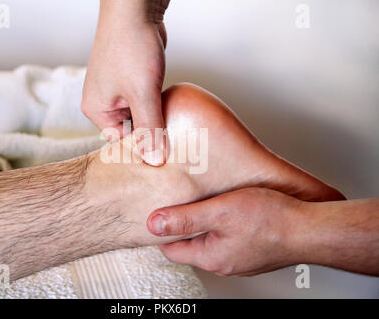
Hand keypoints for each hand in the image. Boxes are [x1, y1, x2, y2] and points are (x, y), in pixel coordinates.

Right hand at [82, 0, 169, 165]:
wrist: (135, 8)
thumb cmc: (130, 47)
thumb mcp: (142, 93)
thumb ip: (149, 129)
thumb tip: (155, 161)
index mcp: (97, 110)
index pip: (121, 142)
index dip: (144, 149)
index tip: (166, 158)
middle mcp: (104, 103)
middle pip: (132, 131)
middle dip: (153, 134)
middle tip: (176, 144)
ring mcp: (118, 91)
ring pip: (142, 116)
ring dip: (158, 119)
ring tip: (178, 128)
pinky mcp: (132, 81)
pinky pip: (146, 102)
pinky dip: (159, 106)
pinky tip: (174, 109)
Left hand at [147, 188, 302, 275]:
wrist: (310, 228)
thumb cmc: (270, 220)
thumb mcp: (219, 211)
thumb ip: (185, 218)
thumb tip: (154, 224)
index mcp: (210, 257)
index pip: (171, 249)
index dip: (163, 230)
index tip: (161, 211)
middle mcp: (224, 263)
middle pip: (191, 245)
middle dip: (184, 225)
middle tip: (183, 203)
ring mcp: (240, 259)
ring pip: (211, 241)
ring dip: (206, 223)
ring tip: (206, 202)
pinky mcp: (253, 251)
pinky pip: (229, 239)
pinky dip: (225, 226)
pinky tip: (232, 210)